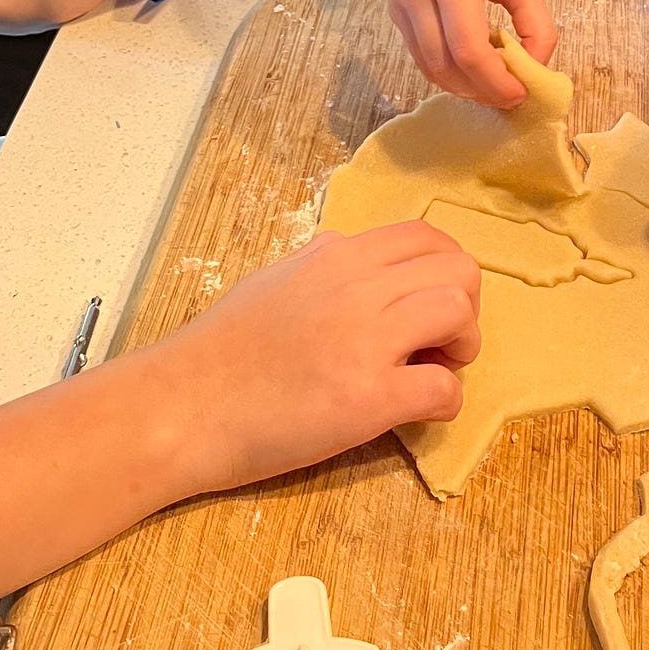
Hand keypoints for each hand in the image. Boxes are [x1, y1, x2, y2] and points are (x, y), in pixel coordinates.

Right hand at [148, 222, 481, 494]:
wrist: (183, 405)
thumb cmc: (218, 350)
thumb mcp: (273, 279)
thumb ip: (321, 265)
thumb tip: (351, 254)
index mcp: (336, 256)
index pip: (426, 236)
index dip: (446, 270)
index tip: (429, 305)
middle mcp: (358, 286)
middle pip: (458, 270)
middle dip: (465, 309)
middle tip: (440, 344)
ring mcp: (366, 340)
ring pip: (459, 314)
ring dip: (462, 348)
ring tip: (433, 372)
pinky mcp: (368, 398)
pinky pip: (445, 389)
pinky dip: (445, 402)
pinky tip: (417, 413)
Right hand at [391, 0, 556, 105]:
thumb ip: (537, 26)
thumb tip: (532, 71)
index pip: (468, 49)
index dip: (495, 82)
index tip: (519, 93)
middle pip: (444, 65)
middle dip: (479, 91)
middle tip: (508, 96)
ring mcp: (397, 1)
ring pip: (427, 67)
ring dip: (461, 86)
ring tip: (490, 84)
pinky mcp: (392, 8)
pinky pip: (418, 53)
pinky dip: (446, 69)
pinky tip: (470, 64)